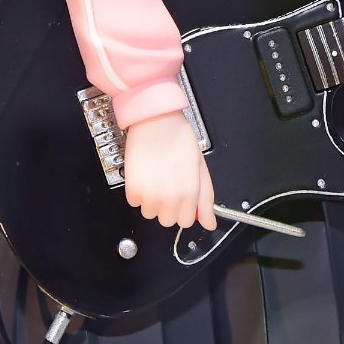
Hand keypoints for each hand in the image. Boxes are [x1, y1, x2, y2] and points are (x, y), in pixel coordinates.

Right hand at [123, 110, 216, 230]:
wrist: (157, 120)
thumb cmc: (179, 138)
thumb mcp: (200, 167)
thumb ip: (205, 198)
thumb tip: (210, 222)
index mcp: (190, 193)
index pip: (186, 221)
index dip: (183, 209)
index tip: (180, 198)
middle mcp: (170, 198)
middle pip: (166, 221)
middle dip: (166, 206)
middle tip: (167, 185)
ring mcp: (150, 195)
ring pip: (149, 213)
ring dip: (151, 200)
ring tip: (155, 177)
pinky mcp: (133, 189)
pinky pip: (134, 202)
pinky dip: (137, 192)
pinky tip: (145, 174)